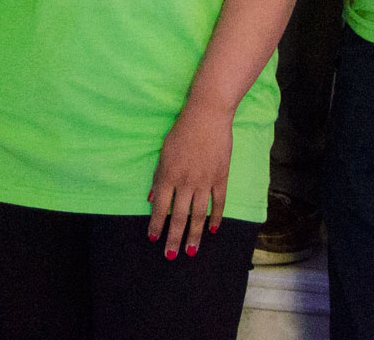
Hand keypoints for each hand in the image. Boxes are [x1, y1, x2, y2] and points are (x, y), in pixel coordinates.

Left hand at [147, 101, 233, 257]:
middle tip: (170, 256)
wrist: (207, 117)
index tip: (152, 239)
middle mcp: (186, 182)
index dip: (156, 224)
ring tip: (190, 251)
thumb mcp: (164, 153)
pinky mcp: (221, 178)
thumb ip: (159, 177)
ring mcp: (205, 182)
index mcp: (169, 175)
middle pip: (179, 216)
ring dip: (194, 235)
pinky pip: (219, 203)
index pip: (160, 207)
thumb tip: (153, 199)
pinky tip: (213, 230)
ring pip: (198, 215)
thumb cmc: (181, 132)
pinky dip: (216, 217)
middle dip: (173, 238)